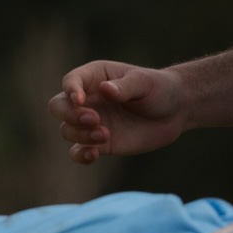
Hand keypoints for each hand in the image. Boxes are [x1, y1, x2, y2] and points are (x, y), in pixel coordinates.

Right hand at [48, 60, 188, 163]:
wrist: (175, 112)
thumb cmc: (158, 88)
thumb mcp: (144, 82)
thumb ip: (124, 87)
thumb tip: (105, 89)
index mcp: (93, 78)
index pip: (70, 82)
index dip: (70, 91)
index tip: (80, 100)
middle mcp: (87, 100)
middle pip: (58, 107)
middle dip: (70, 115)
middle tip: (94, 119)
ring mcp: (91, 123)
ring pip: (67, 130)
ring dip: (81, 135)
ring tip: (106, 135)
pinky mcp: (100, 143)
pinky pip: (78, 151)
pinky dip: (80, 155)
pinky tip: (93, 154)